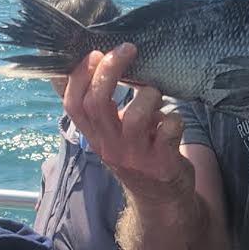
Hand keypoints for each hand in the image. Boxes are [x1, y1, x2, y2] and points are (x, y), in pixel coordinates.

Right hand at [62, 47, 189, 198]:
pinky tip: (174, 121)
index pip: (73, 105)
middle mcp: (109, 147)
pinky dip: (175, 118)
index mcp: (94, 137)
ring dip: (148, 95)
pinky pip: (169, 130)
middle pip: (97, 104)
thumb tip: (86, 63)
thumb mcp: (112, 134)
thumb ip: (102, 107)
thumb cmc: (138, 156)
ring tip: (156, 93)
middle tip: (127, 49)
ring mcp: (135, 157)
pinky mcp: (162, 164)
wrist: (162, 200)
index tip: (94, 54)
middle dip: (110, 70)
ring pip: (135, 117)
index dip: (79, 77)